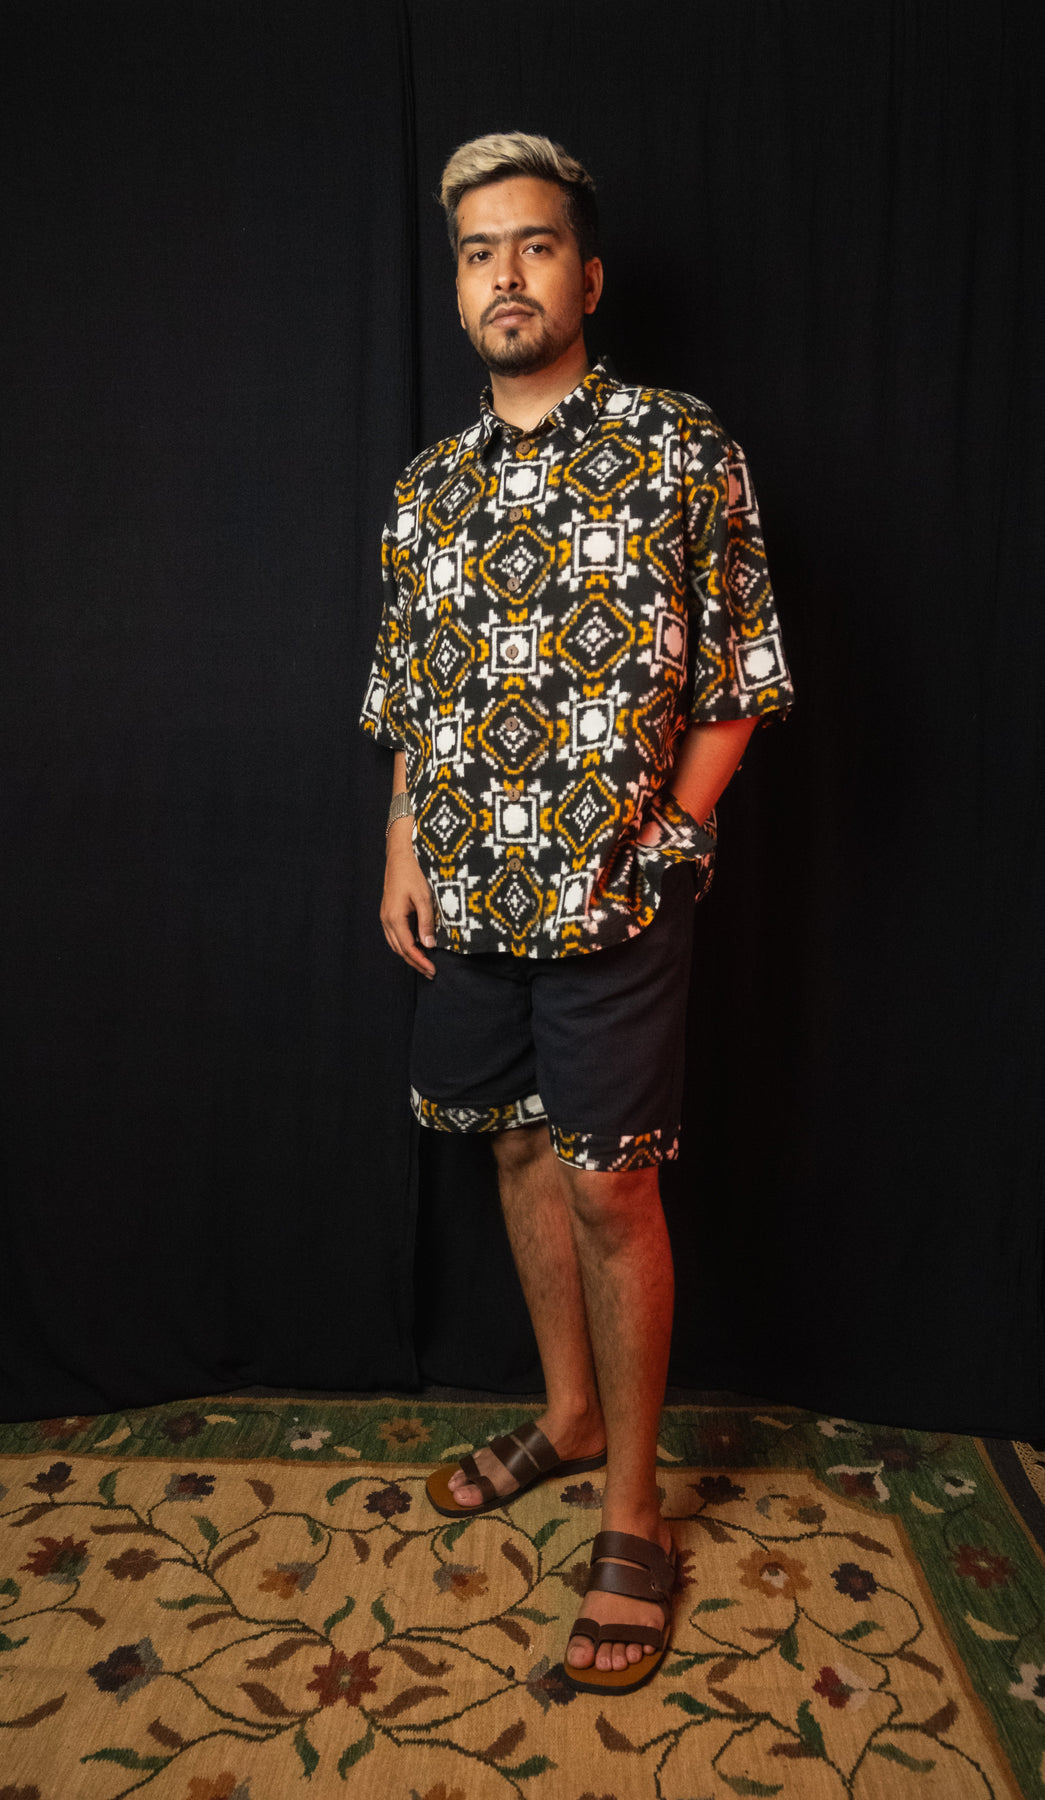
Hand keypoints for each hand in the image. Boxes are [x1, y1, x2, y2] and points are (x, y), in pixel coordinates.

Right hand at [381, 822, 436, 977]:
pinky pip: (395, 935)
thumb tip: (428, 945)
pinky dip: (405, 945)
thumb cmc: (413, 874)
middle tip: (431, 973)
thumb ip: (426, 922)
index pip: (408, 947)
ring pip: (396, 944)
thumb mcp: (423, 897)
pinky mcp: (388, 913)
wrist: (400, 856)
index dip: (420, 961)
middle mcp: (386, 920)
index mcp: (394, 918)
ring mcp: (385, 917)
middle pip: (400, 950)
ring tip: (425, 964)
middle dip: (415, 963)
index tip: (432, 971)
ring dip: (409, 956)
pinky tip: (416, 947)